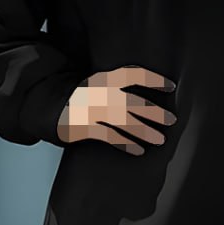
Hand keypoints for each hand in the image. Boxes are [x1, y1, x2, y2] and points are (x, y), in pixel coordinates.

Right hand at [57, 66, 176, 153]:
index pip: (134, 74)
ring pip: (125, 121)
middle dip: (155, 112)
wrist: (50, 109)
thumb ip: (119, 85)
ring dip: (145, 131)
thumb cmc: (83, 97)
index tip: (172, 86)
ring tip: (160, 139)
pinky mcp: (85, 127)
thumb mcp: (99, 83)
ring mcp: (92, 110)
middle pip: (133, 101)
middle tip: (172, 120)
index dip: (154, 78)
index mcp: (105, 78)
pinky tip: (139, 150)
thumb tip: (149, 96)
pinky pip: (110, 137)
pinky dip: (126, 144)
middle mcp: (100, 92)